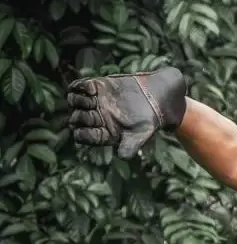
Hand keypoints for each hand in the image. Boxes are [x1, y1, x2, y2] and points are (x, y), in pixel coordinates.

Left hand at [67, 67, 187, 158]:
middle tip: (91, 111)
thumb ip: (131, 146)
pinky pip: (79, 86)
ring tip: (90, 99)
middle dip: (79, 116)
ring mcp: (95, 102)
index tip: (88, 129)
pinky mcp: (97, 87)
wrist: (156, 97)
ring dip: (76, 100)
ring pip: (74, 101)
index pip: (83, 136)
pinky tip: (90, 88)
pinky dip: (79, 86)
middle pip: (76, 118)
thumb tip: (121, 157)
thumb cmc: (149, 120)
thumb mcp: (141, 135)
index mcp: (102, 133)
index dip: (82, 133)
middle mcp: (95, 118)